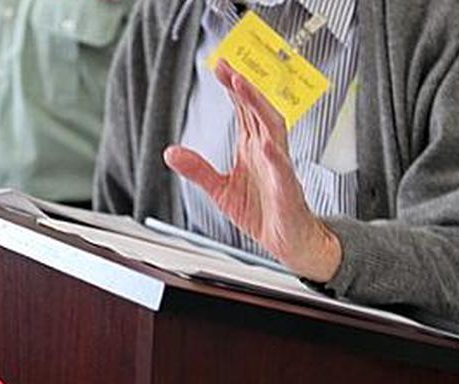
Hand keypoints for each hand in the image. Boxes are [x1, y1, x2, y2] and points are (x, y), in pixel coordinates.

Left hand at [163, 59, 341, 282]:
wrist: (287, 241)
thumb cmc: (262, 212)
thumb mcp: (220, 190)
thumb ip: (198, 170)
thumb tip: (171, 152)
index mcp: (253, 148)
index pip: (243, 110)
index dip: (232, 87)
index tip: (219, 66)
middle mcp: (268, 152)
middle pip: (257, 111)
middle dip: (243, 88)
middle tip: (228, 68)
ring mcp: (280, 168)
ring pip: (273, 130)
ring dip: (259, 108)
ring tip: (244, 88)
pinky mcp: (288, 190)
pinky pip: (283, 171)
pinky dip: (276, 158)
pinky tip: (267, 147)